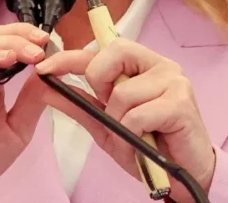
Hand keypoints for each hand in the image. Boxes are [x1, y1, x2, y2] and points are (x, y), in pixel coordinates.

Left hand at [35, 39, 215, 201]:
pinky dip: (133, 133)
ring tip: (134, 134)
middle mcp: (161, 66)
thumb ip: (81, 105)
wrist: (183, 177)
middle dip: (100, 84)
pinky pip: (137, 115)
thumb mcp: (108, 126)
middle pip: (113, 54)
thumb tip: (48, 89)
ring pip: (122, 93)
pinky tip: (146, 141)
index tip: (44, 68)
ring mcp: (174, 82)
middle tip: (111, 110)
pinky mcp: (181, 103)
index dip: (70, 57)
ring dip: (119, 122)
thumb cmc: (149, 147)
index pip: (103, 49)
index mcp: (143, 65)